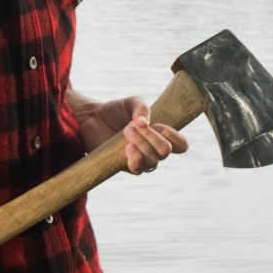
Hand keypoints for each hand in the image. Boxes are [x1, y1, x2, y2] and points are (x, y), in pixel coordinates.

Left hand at [69, 91, 188, 174]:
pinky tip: (127, 147)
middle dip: (152, 137)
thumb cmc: (115, 111)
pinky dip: (135, 158)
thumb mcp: (131, 103)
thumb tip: (144, 123)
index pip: (181, 145)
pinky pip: (137, 169)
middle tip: (133, 125)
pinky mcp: (125, 166)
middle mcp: (153, 150)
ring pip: (153, 161)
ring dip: (141, 143)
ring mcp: (140, 160)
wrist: (91, 119)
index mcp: (160, 135)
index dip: (175, 137)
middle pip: (166, 151)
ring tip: (126, 130)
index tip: (159, 126)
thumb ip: (141, 107)